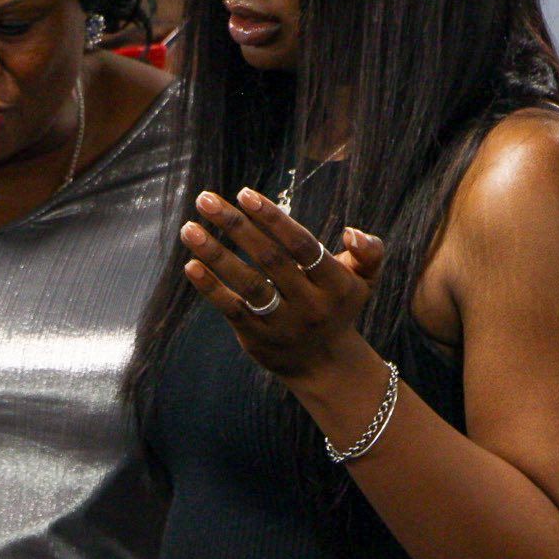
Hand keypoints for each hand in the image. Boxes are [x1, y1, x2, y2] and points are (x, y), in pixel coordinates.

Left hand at [179, 187, 384, 380]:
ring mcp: (283, 324)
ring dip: (216, 255)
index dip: (273, 219)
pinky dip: (211, 288)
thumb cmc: (338, 306)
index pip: (302, 246)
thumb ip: (369, 251)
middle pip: (270, 259)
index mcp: (337, 284)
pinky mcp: (258, 339)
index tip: (243, 193)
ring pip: (248, 284)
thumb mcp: (364, 280)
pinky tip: (191, 265)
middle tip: (205, 199)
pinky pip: (233, 310)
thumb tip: (352, 231)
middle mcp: (310, 305)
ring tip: (188, 228)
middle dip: (236, 226)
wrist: (324, 364)